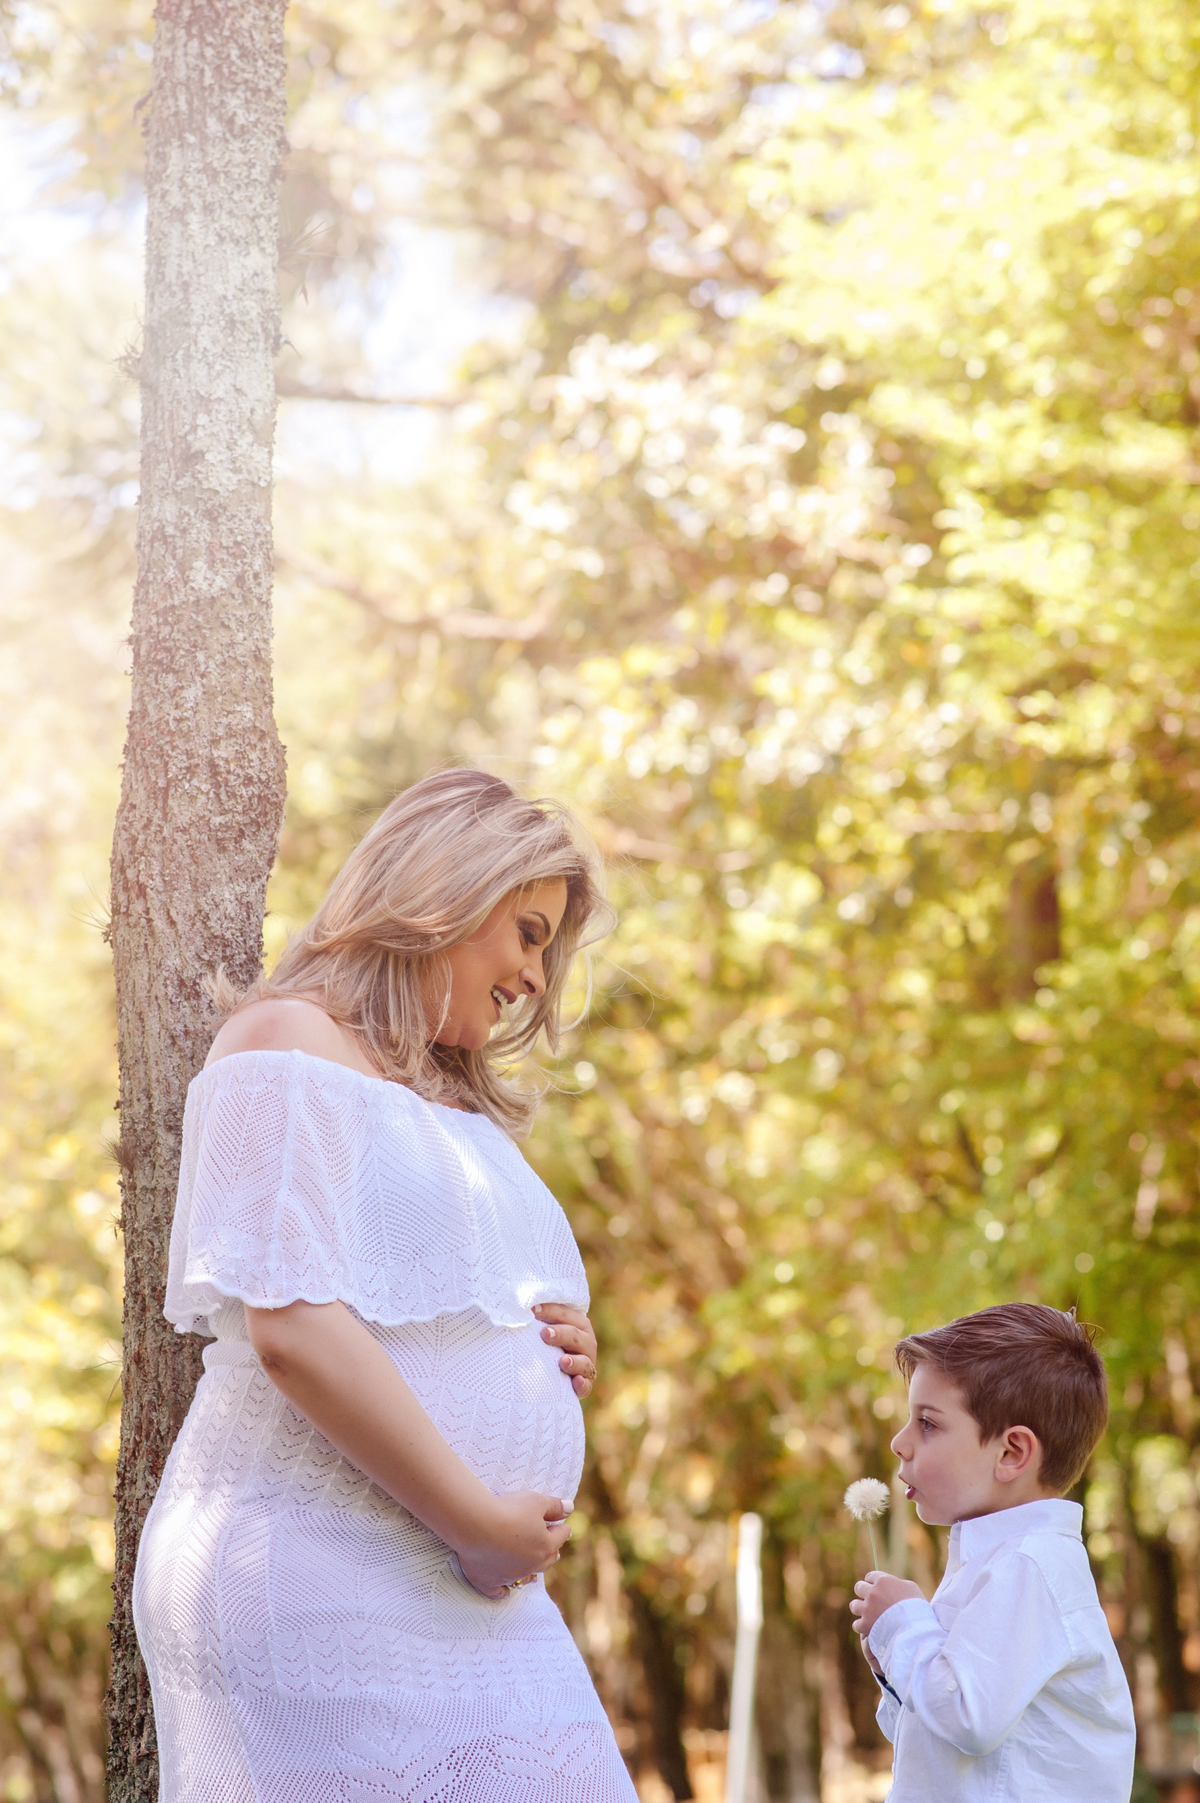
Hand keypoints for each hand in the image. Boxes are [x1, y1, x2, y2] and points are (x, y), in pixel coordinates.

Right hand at [455, 1491, 572, 1598]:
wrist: (476, 1525)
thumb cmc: (509, 1510)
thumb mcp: (536, 1501)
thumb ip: (555, 1506)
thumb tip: (570, 1508)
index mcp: (545, 1546)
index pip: (561, 1535)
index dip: (561, 1526)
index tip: (561, 1523)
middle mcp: (531, 1565)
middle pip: (548, 1559)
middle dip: (551, 1551)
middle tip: (552, 1547)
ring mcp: (510, 1575)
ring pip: (527, 1577)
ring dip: (531, 1573)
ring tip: (533, 1571)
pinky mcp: (490, 1582)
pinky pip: (499, 1592)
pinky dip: (503, 1591)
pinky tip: (506, 1591)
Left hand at [533, 1303, 597, 1397]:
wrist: (554, 1374)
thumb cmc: (546, 1344)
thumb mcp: (545, 1330)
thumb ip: (536, 1319)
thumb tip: (512, 1307)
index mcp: (578, 1324)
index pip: (566, 1314)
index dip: (551, 1311)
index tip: (532, 1310)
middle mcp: (586, 1343)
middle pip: (576, 1336)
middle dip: (561, 1334)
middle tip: (544, 1333)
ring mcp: (587, 1364)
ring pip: (585, 1362)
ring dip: (575, 1361)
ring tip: (562, 1361)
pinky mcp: (585, 1384)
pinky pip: (586, 1386)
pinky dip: (582, 1384)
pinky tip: (575, 1382)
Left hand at [850, 1570, 924, 1643]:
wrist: (914, 1629)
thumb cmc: (916, 1608)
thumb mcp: (911, 1588)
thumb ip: (898, 1583)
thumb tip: (892, 1585)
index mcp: (883, 1580)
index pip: (870, 1576)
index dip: (873, 1583)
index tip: (877, 1589)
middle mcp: (872, 1592)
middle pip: (859, 1588)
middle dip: (864, 1593)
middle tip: (871, 1601)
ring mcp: (867, 1608)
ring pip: (854, 1605)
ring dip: (860, 1609)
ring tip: (868, 1615)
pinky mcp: (865, 1624)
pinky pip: (856, 1624)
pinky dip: (862, 1626)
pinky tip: (868, 1628)